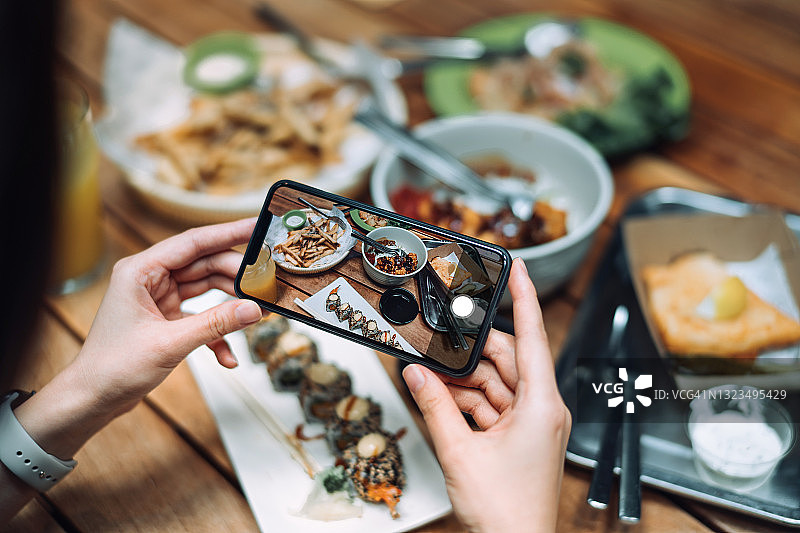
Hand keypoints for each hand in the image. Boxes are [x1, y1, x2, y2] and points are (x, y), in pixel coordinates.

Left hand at [14, 219, 263, 458]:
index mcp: (140, 271)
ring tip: (257, 314)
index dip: (228, 233)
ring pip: (207, 289)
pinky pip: (201, 317)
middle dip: (236, 277)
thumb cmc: (113, 367)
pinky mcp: (167, 319)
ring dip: (230, 305)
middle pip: (205, 265)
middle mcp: (151, 279)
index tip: (257, 226)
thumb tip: (254, 309)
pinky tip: (229, 356)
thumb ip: (215, 324)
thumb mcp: (170, 343)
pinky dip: (217, 335)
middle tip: (266, 283)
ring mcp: (160, 299)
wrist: (92, 399)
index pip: (193, 243)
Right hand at [402, 259, 570, 532]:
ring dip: (463, 382)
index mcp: (542, 404)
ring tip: (430, 381)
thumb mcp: (460, 452)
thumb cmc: (506, 512)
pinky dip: (467, 402)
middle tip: (435, 344)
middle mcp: (543, 408)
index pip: (533, 336)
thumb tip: (415, 373)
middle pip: (505, 359)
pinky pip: (492, 406)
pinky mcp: (520, 437)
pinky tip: (441, 401)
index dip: (524, 297)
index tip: (516, 267)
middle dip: (469, 353)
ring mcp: (532, 424)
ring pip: (495, 383)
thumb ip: (434, 407)